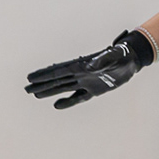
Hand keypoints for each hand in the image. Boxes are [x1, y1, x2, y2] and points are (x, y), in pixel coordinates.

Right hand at [25, 30, 153, 108]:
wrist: (132, 59)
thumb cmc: (123, 54)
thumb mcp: (115, 54)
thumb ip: (103, 58)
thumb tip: (91, 66)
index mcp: (82, 64)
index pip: (59, 71)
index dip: (45, 75)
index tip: (30, 78)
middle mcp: (81, 73)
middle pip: (57, 80)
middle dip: (42, 84)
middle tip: (26, 89)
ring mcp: (87, 82)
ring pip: (64, 88)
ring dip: (50, 92)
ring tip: (35, 94)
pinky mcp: (95, 90)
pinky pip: (79, 97)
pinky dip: (68, 102)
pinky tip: (57, 105)